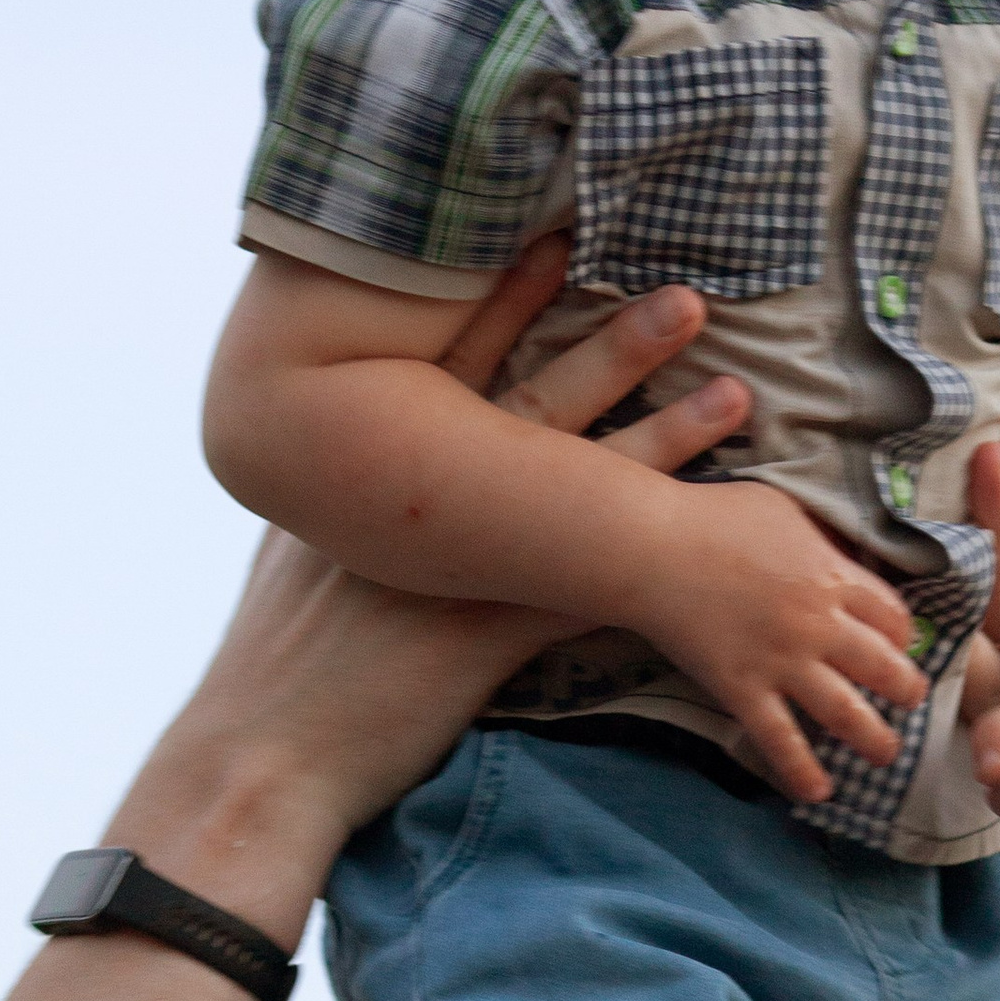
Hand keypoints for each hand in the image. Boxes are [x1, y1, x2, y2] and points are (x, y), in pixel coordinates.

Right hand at [151, 244, 754, 857]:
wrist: (263, 756)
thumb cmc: (272, 668)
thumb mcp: (293, 561)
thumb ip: (330, 508)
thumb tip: (339, 470)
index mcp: (372, 468)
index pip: (449, 362)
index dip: (509, 303)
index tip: (558, 245)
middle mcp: (427, 502)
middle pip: (536, 408)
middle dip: (614, 348)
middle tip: (684, 296)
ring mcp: (466, 566)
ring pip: (581, 487)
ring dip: (663, 438)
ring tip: (736, 393)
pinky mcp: (493, 635)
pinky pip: (593, 584)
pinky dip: (655, 554)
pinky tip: (715, 532)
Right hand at [627, 489, 923, 807]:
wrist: (650, 548)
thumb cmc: (712, 517)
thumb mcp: (783, 508)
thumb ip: (817, 536)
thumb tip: (836, 546)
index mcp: (833, 576)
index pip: (893, 615)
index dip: (904, 635)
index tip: (900, 645)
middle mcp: (819, 625)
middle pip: (884, 667)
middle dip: (907, 690)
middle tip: (911, 701)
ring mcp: (782, 662)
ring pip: (846, 712)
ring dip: (874, 739)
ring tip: (886, 754)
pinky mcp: (743, 690)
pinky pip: (780, 740)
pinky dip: (802, 771)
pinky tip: (819, 793)